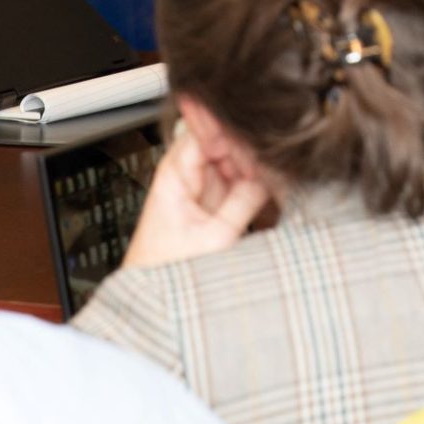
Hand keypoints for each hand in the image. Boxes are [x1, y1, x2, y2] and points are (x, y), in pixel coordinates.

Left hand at [119, 127, 270, 271]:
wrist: (154, 292)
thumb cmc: (167, 268)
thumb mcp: (214, 239)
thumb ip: (244, 202)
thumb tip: (270, 174)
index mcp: (174, 173)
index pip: (204, 131)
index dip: (233, 132)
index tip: (257, 140)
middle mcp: (185, 172)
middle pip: (223, 139)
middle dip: (246, 151)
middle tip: (267, 168)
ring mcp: (199, 182)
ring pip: (233, 156)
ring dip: (252, 165)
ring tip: (267, 181)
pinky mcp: (211, 195)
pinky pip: (237, 175)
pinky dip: (252, 180)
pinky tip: (264, 189)